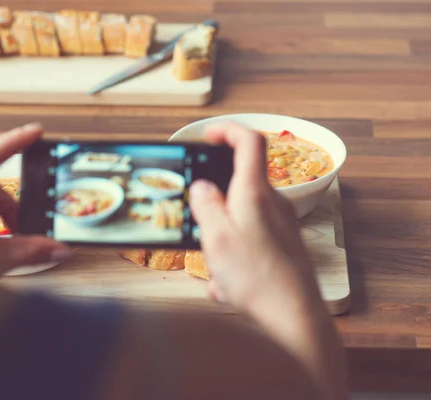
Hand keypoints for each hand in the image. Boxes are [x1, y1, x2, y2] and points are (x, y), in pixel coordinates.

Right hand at [190, 122, 347, 399]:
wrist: (294, 315)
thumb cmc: (256, 277)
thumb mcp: (216, 238)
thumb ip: (206, 205)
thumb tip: (202, 187)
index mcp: (254, 193)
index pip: (248, 141)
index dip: (227, 130)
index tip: (208, 135)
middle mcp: (273, 203)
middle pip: (240, 183)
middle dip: (215, 201)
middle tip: (198, 220)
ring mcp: (282, 225)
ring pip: (241, 218)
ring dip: (222, 237)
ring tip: (214, 268)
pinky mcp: (283, 245)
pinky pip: (250, 242)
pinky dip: (234, 256)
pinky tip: (227, 285)